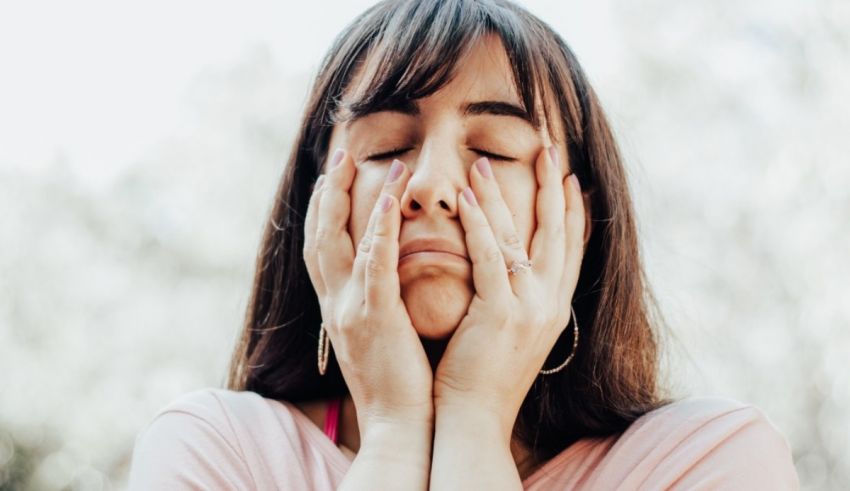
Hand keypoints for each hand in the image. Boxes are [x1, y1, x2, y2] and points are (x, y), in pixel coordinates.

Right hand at [303, 149, 433, 431]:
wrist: (398, 423)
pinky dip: (379, 229)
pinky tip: (390, 200)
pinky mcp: (376, 318)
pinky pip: (375, 264)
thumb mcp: (376, 334)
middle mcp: (335, 303)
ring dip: (353, 198)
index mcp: (336, 306)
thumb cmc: (396, 380)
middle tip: (341, 154)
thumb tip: (383, 274)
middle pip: (319, 235)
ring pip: (341, 242)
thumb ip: (373, 301)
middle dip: (328, 192)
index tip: (332, 176)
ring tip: (372, 163)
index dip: (322, 209)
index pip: (320, 248)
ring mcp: (350, 309)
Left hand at [433, 146, 585, 436]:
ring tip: (485, 164)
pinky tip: (467, 198)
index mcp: (554, 308)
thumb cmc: (483, 375)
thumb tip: (509, 273)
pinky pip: (491, 257)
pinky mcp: (500, 312)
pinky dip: (480, 224)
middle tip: (548, 149)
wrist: (475, 417)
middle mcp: (550, 304)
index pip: (572, 250)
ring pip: (521, 238)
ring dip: (504, 197)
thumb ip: (517, 299)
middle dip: (553, 188)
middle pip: (558, 234)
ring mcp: (529, 307)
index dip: (574, 212)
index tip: (571, 178)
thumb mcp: (513, 333)